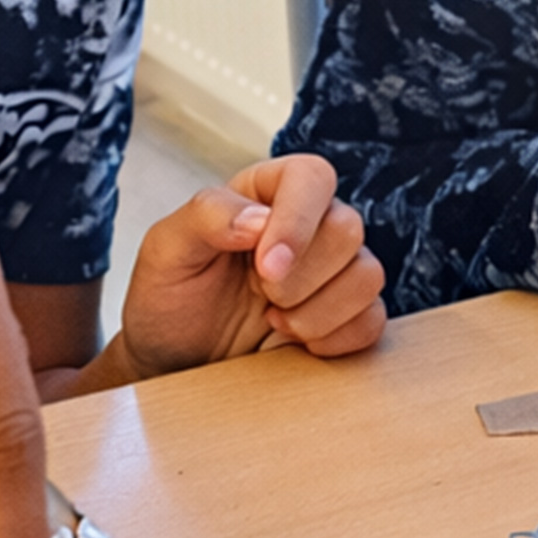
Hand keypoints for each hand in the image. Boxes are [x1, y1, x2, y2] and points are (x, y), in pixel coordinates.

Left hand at [116, 154, 384, 375]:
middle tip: (261, 297)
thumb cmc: (168, 297)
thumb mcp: (165, 250)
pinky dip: (336, 339)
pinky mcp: (346, 314)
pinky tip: (296, 343)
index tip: (266, 268)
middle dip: (301, 277)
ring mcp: (332, 270)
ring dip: (318, 311)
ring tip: (273, 322)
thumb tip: (261, 220)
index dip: (298, 222)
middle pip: (348, 228)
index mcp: (267, 192)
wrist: (173, 359)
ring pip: (368, 275)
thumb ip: (207, 217)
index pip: (312, 178)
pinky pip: (373, 320)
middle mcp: (307, 223)